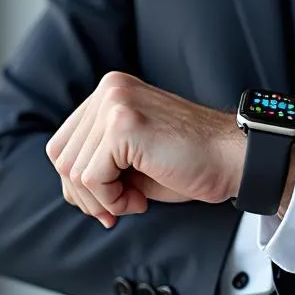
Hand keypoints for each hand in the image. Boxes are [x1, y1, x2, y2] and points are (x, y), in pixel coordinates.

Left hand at [45, 72, 242, 227]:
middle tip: (121, 206)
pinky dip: (112, 201)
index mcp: (110, 92)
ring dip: (102, 200)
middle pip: (61, 157)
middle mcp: (109, 89)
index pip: (62, 144)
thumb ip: (98, 159)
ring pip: (73, 171)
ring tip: (136, 200)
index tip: (109, 201)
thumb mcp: (132, 156)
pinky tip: (140, 200)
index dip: (79, 183)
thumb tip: (69, 189)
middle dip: (87, 195)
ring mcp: (115, 102)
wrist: (232, 159)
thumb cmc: (189, 163)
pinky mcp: (123, 124)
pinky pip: (91, 178)